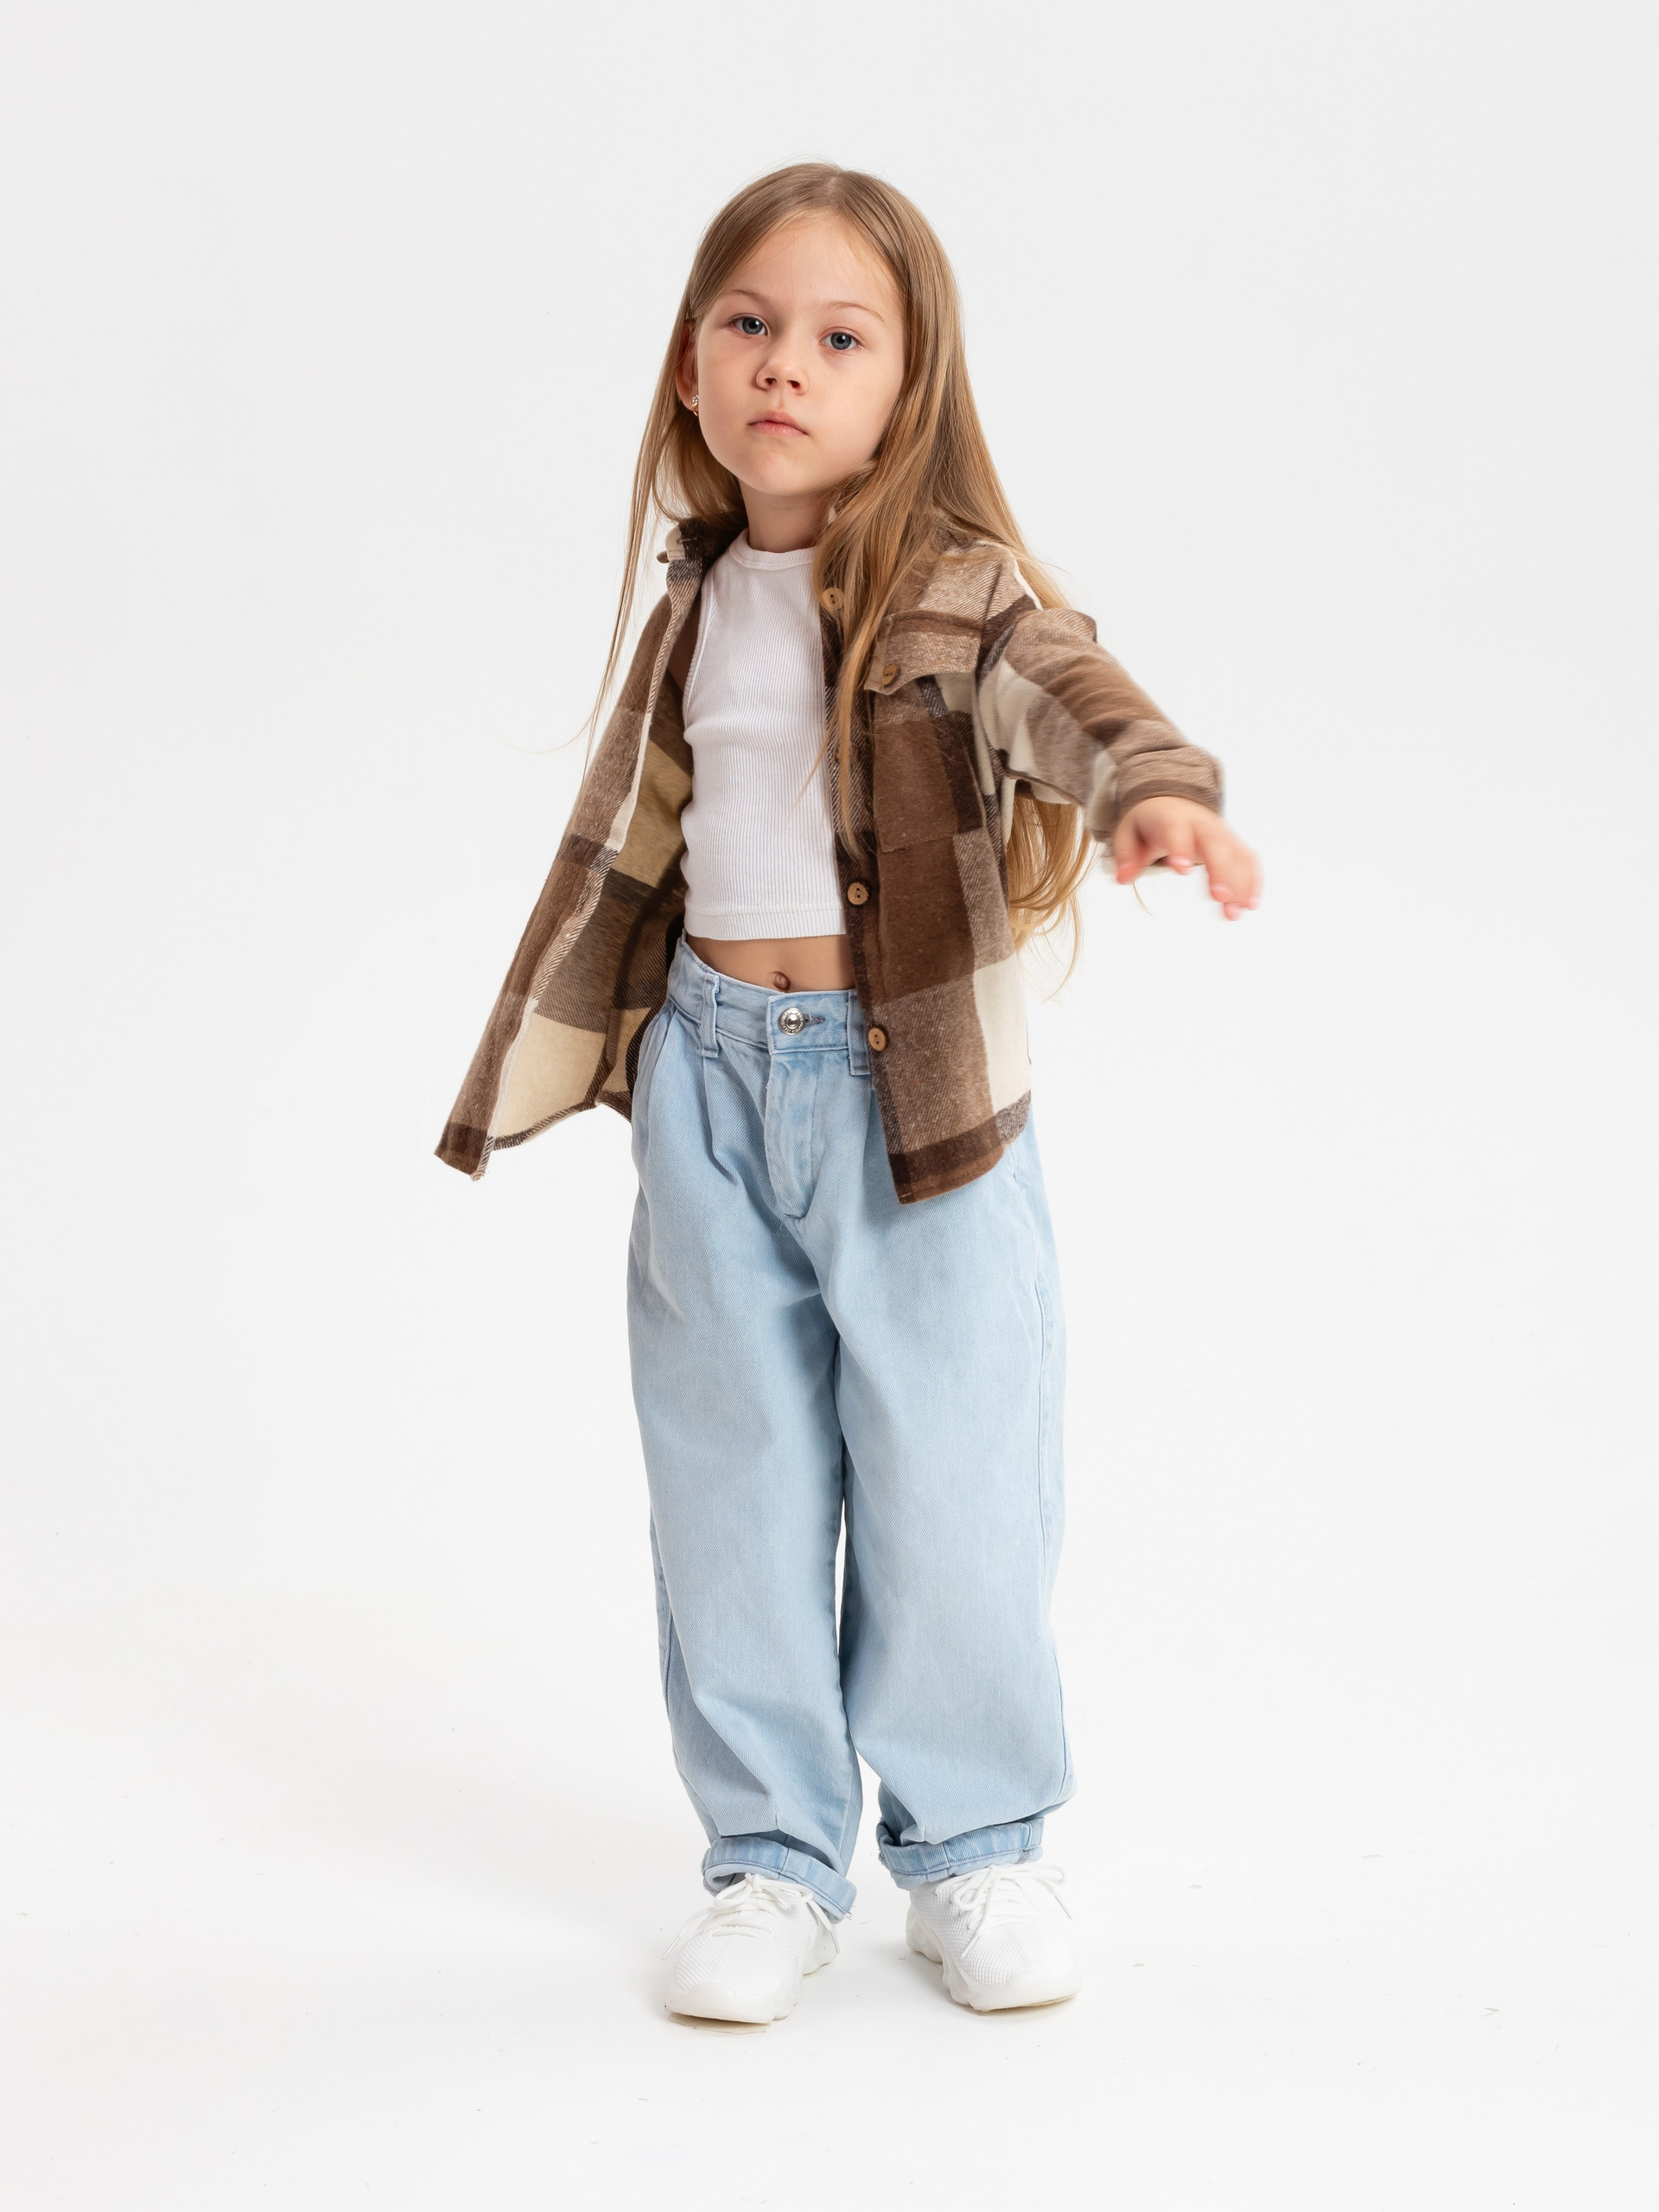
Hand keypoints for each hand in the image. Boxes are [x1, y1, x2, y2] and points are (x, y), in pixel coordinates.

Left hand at [1113, 796, 1261, 919]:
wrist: (1173, 799)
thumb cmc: (1152, 821)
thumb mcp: (1129, 831)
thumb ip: (1126, 854)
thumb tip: (1123, 877)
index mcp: (1172, 818)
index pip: (1177, 831)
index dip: (1181, 848)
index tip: (1182, 870)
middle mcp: (1202, 824)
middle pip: (1216, 844)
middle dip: (1220, 870)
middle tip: (1220, 897)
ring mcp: (1221, 833)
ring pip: (1236, 854)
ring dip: (1239, 883)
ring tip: (1235, 912)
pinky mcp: (1233, 844)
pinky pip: (1248, 860)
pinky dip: (1252, 881)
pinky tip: (1250, 905)